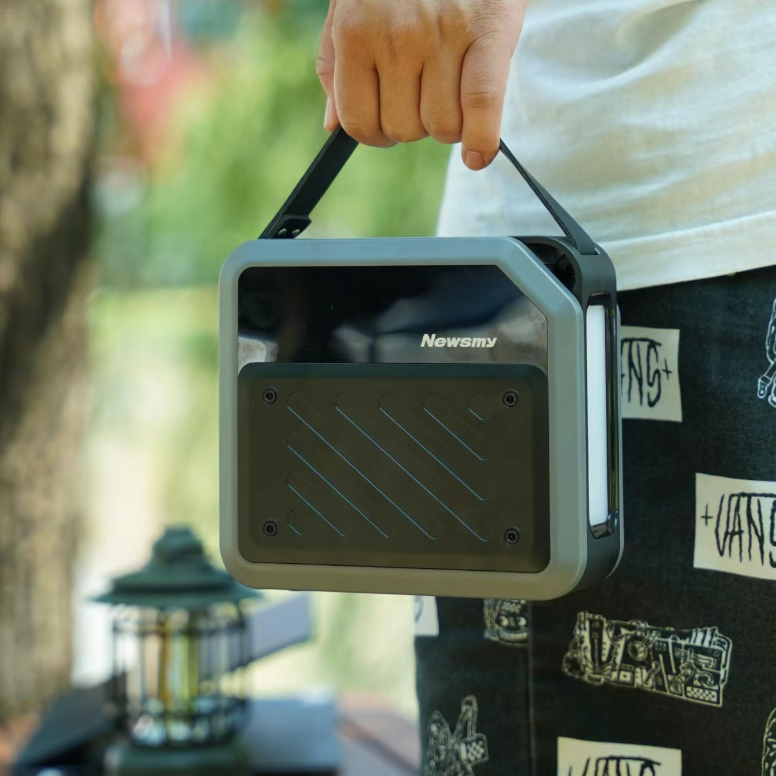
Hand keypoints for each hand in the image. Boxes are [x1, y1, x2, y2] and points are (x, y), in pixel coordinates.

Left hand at [317, 0, 525, 169]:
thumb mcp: (352, 8)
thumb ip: (336, 66)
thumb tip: (331, 125)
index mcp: (357, 33)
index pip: (358, 122)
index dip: (373, 133)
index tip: (385, 125)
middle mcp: (397, 37)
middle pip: (403, 130)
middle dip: (413, 123)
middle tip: (424, 94)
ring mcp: (443, 36)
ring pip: (442, 128)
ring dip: (449, 124)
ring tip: (451, 87)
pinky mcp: (488, 34)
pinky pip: (481, 109)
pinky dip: (482, 141)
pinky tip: (480, 154)